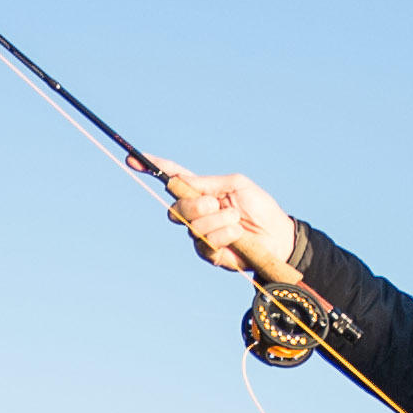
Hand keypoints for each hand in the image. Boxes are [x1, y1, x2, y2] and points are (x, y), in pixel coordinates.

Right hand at [156, 164, 300, 281]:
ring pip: (192, 227)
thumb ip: (209, 182)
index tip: (134, 159)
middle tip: (216, 203)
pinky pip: (207, 242)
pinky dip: (225, 233)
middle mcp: (196, 214)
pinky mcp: (209, 254)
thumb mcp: (237, 184)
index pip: (172, 179)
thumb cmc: (260, 207)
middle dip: (195, 205)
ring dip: (218, 220)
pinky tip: (237, 233)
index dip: (152, 169)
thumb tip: (182, 180)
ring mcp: (200, 235)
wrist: (278, 236)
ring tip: (237, 220)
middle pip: (176, 208)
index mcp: (201, 192)